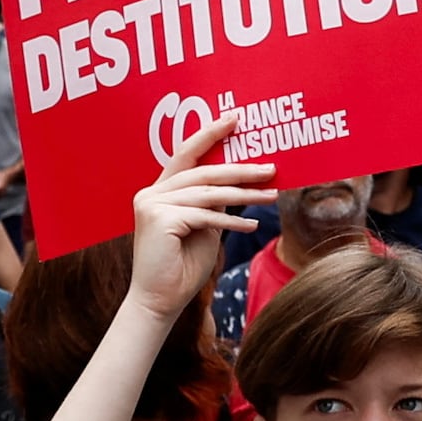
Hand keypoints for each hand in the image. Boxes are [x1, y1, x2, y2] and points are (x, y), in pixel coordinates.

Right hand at [125, 116, 275, 319]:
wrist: (161, 301)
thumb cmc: (183, 267)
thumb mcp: (204, 227)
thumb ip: (214, 203)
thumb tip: (239, 182)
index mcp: (158, 191)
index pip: (186, 155)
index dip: (209, 134)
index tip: (234, 118)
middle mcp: (150, 193)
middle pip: (202, 172)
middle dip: (240, 169)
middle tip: (271, 168)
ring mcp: (151, 205)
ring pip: (208, 193)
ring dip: (244, 195)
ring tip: (271, 196)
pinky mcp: (159, 220)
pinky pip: (204, 215)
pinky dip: (230, 221)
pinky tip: (251, 225)